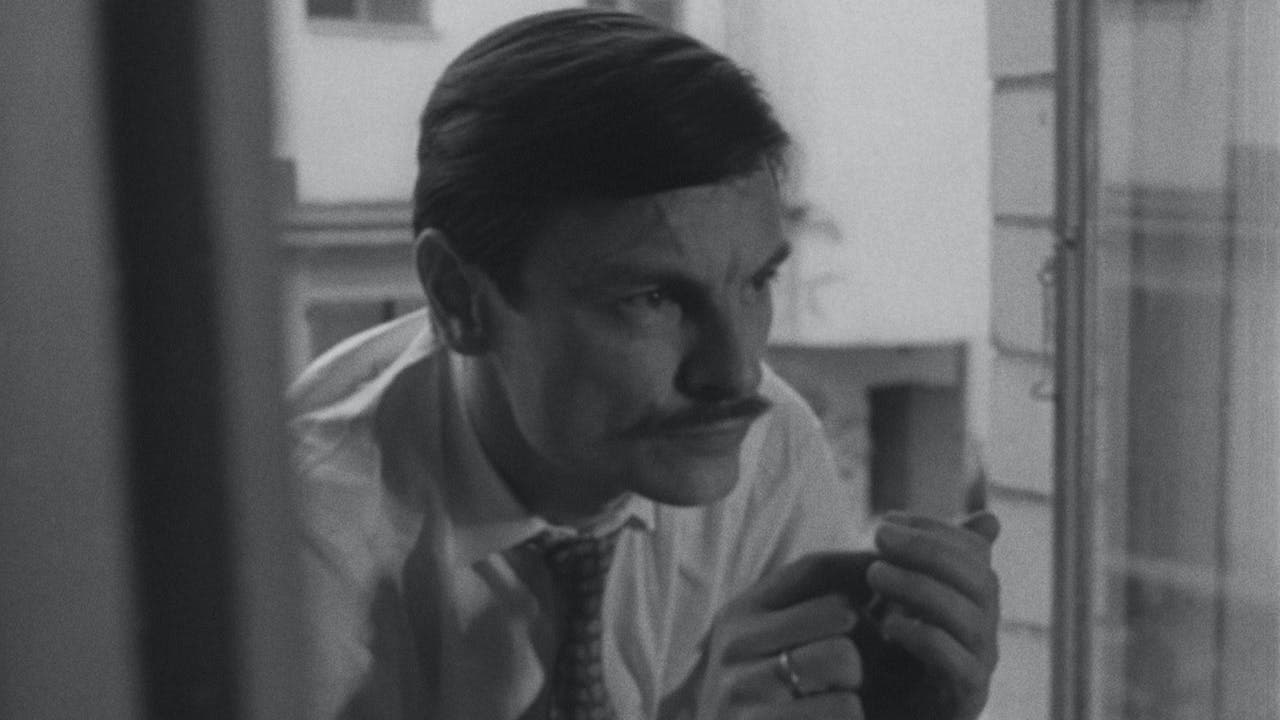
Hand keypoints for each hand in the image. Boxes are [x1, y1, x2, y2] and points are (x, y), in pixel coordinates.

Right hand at [696, 553, 876, 719]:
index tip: (885, 602)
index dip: (860, 577)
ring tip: (842, 710)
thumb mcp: (771, 652)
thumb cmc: (766, 711)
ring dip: (857, 688)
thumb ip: (812, 611)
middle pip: (839, 612)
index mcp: (739, 615)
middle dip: (864, 644)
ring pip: (843, 658)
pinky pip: (845, 710)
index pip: (813, 569)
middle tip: (860, 677)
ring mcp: (743, 688)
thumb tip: (875, 564)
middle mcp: (735, 644)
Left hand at [857, 511, 1000, 719]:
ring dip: (920, 587)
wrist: (880, 714)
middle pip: (980, 580)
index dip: (934, 530)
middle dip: (928, 551)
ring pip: (971, 618)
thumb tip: (990, 519)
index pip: (974, 553)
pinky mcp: (964, 699)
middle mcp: (985, 631)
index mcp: (973, 600)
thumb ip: (925, 560)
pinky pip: (957, 664)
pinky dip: (924, 637)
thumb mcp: (903, 599)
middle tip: (879, 536)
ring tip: (874, 574)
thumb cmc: (888, 656)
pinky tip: (887, 625)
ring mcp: (980, 666)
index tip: (888, 519)